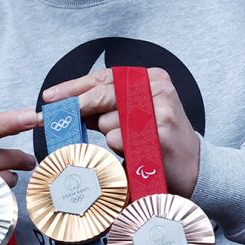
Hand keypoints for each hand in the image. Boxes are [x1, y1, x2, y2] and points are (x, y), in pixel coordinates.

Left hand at [42, 68, 199, 197]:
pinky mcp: (162, 132)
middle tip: (54, 117)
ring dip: (107, 136)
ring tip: (129, 142)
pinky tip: (134, 152)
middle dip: (76, 108)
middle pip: (102, 94)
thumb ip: (105, 107)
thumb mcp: (133, 115)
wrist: (194, 167)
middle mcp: (157, 87)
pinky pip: (119, 139)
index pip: (104, 76)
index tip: (50, 96)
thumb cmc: (158, 140)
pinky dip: (118, 149)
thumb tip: (66, 104)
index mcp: (150, 78)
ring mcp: (161, 108)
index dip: (73, 86)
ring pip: (107, 121)